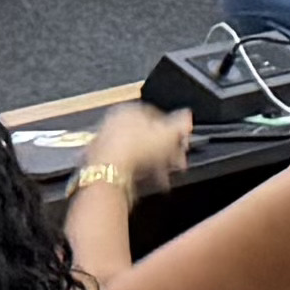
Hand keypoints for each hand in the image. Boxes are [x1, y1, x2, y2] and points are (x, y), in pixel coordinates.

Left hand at [82, 104, 198, 191]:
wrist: (109, 171)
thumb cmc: (135, 148)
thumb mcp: (169, 134)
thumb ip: (181, 124)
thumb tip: (187, 116)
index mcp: (130, 109)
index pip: (158, 116)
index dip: (174, 131)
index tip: (182, 144)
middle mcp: (115, 122)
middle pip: (147, 135)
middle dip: (165, 150)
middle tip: (176, 162)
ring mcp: (106, 141)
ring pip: (137, 151)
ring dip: (154, 163)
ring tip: (165, 176)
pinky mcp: (101, 160)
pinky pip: (127, 164)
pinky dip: (139, 171)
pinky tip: (149, 180)